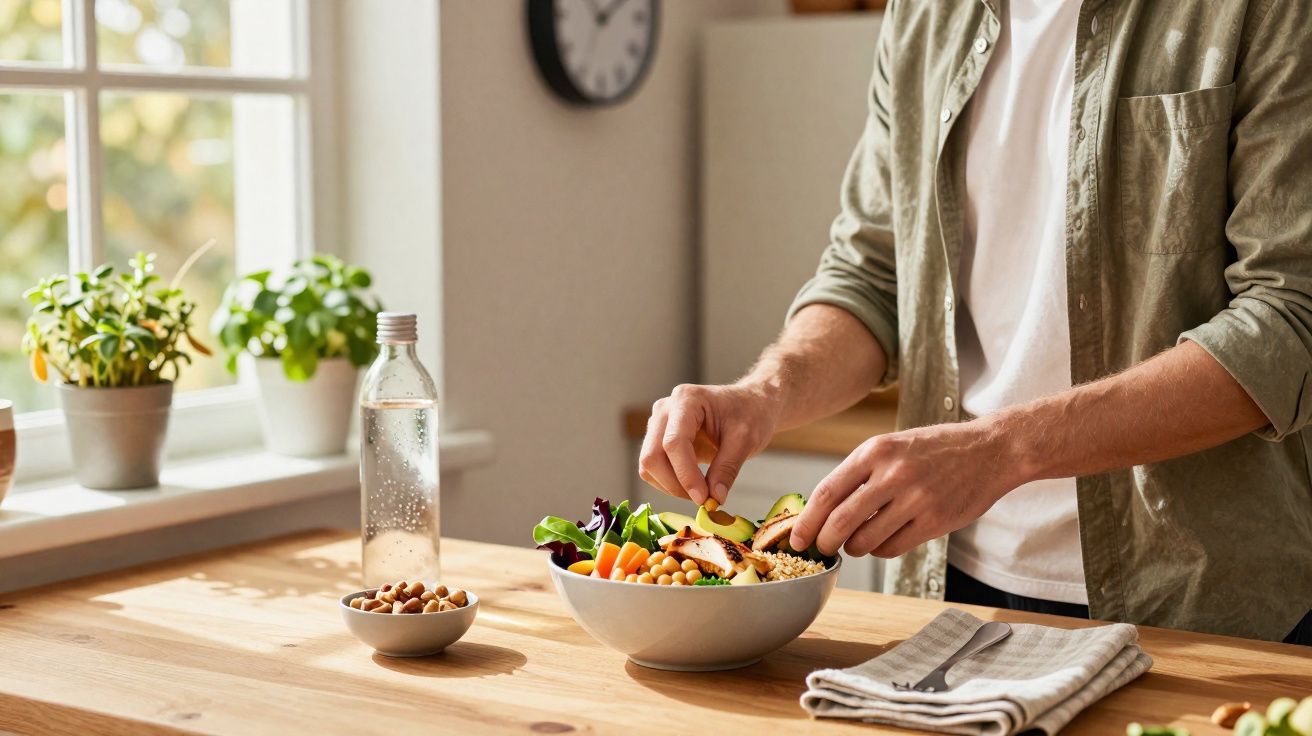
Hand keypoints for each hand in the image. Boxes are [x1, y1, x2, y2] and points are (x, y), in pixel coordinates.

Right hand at [639, 382, 782, 504]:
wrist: (749, 405)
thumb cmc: (750, 414)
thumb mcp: (745, 440)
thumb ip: (727, 468)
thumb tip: (714, 498)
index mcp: (686, 400)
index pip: (674, 442)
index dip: (685, 474)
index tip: (703, 498)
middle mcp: (665, 410)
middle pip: (652, 455)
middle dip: (675, 484)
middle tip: (703, 499)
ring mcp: (658, 424)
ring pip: (649, 465)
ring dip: (671, 486)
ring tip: (701, 492)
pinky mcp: (658, 440)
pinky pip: (653, 468)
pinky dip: (669, 484)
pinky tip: (693, 486)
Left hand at [788, 418, 1027, 557]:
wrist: (990, 450)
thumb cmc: (934, 450)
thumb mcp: (892, 445)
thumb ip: (860, 473)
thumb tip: (822, 510)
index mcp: (875, 451)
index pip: (827, 492)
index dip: (807, 520)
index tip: (796, 537)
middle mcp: (893, 474)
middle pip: (840, 521)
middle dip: (824, 542)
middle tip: (821, 549)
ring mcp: (915, 499)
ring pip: (865, 540)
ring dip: (854, 548)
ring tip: (857, 543)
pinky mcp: (934, 521)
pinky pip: (892, 548)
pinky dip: (879, 551)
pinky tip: (882, 542)